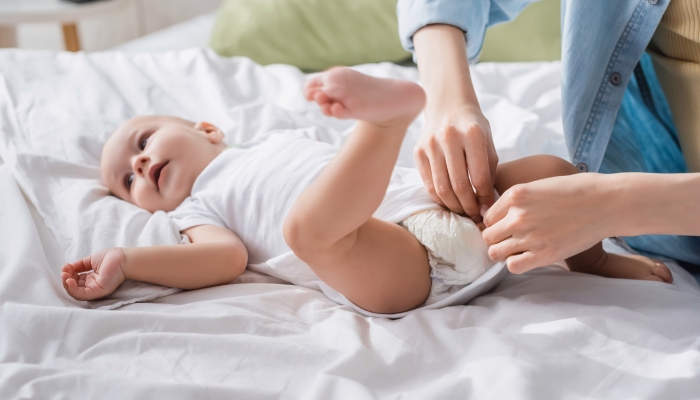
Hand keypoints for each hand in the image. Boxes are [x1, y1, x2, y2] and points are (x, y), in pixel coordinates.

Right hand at [61, 247, 126, 300]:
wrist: (123, 258)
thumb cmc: (111, 258)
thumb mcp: (90, 260)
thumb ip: (78, 265)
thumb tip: (66, 267)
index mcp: (91, 279)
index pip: (75, 281)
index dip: (68, 275)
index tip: (65, 267)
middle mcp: (92, 285)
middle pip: (74, 288)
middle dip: (66, 280)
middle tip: (64, 272)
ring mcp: (95, 289)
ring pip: (76, 293)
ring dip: (67, 285)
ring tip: (65, 276)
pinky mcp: (98, 291)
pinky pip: (82, 295)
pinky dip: (73, 289)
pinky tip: (69, 281)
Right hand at [414, 104, 497, 218]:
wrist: (448, 106)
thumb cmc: (473, 127)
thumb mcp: (488, 142)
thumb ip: (489, 171)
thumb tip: (486, 205)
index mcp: (472, 134)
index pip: (479, 177)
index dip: (484, 198)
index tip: (487, 209)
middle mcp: (449, 138)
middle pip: (459, 186)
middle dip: (469, 206)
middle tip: (475, 215)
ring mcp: (430, 144)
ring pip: (441, 188)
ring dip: (454, 206)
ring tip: (463, 211)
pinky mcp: (418, 151)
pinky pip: (428, 183)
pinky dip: (439, 197)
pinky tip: (449, 201)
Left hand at [482, 173, 611, 272]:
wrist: (606, 203)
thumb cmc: (576, 190)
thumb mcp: (539, 185)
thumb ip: (515, 200)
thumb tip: (491, 214)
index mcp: (515, 195)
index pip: (486, 217)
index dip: (496, 223)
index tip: (507, 225)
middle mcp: (518, 216)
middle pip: (487, 236)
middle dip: (497, 238)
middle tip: (511, 238)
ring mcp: (530, 236)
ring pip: (495, 253)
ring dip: (504, 252)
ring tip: (518, 248)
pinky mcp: (544, 254)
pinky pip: (513, 267)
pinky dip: (516, 264)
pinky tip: (528, 257)